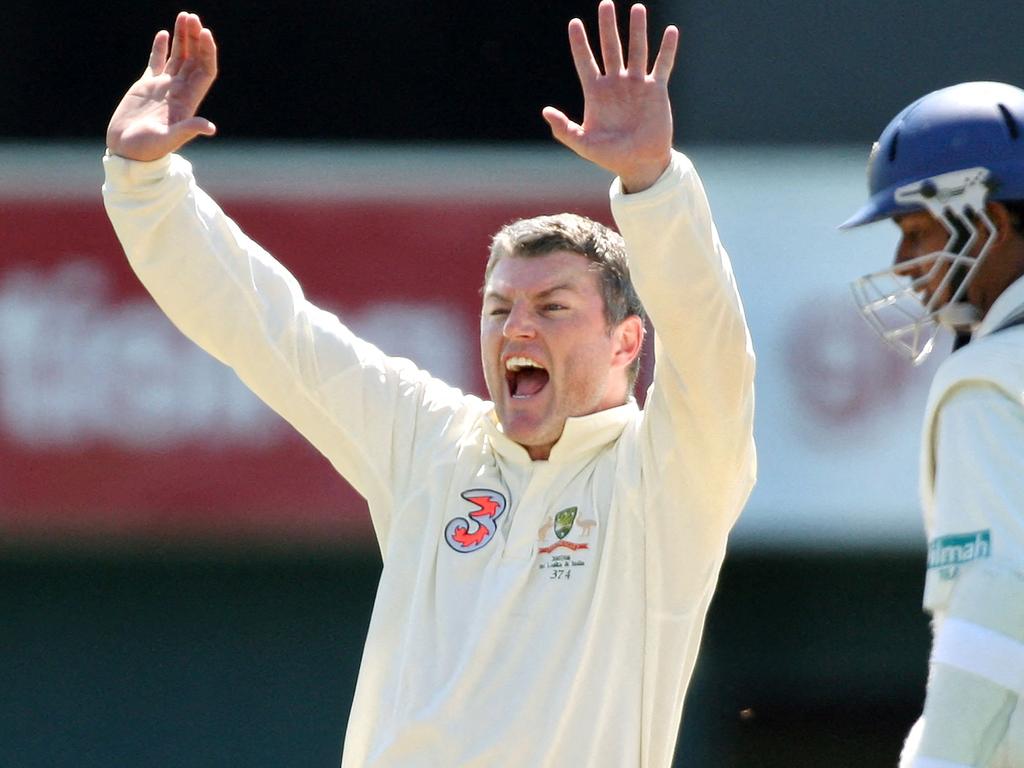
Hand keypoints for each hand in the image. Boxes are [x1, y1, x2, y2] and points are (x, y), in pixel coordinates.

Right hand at [106, 12, 217, 161]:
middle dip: (195, 38)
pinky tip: (164, 33)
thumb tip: (210, 127)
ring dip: (182, 37)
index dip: (207, 52)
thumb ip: (188, 130)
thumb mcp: (169, 140)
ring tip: (184, 16)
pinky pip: (157, 62)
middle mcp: (179, 91)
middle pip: (193, 60)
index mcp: (188, 101)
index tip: (204, 33)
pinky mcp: (146, 86)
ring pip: (178, 57)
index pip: (204, 71)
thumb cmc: (148, 150)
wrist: (127, 152)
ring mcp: (163, 87)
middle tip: (193, 17)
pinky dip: (160, 48)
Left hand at [543, 1, 677, 192]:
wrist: (639, 164)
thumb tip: (545, 111)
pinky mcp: (656, 90)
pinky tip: (670, 31)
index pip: (585, 61)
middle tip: (606, 3)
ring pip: (637, 50)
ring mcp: (637, 85)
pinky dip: (667, 49)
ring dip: (637, 29)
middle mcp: (616, 84)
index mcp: (596, 93)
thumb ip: (564, 129)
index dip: (579, 43)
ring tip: (638, 8)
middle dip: (608, 26)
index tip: (574, 23)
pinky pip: (662, 65)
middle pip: (610, 48)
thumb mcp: (583, 144)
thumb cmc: (610, 156)